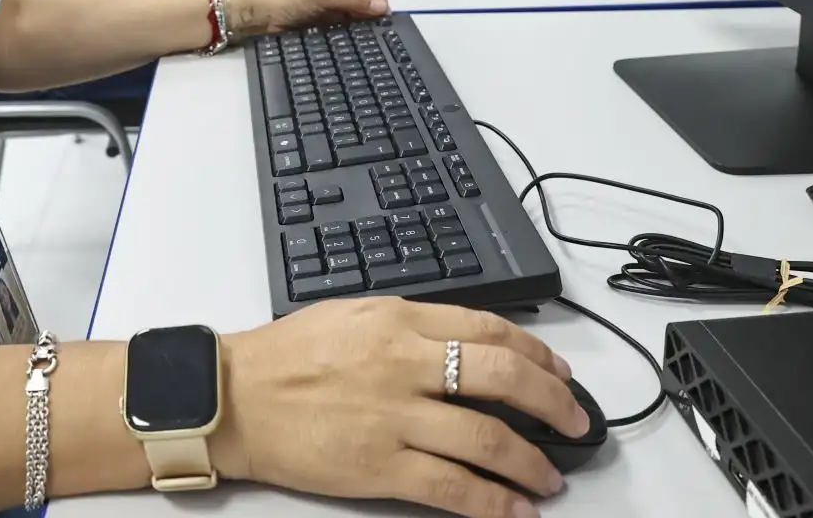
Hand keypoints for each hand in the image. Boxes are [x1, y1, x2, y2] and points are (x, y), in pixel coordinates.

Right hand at [214, 298, 586, 517]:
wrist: (235, 397)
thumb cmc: (285, 356)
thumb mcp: (352, 313)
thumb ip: (410, 325)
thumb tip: (467, 344)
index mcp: (398, 320)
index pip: (488, 329)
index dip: (537, 353)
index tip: (559, 372)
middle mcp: (403, 363)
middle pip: (503, 377)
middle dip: (553, 402)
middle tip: (576, 421)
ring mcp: (394, 417)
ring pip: (487, 438)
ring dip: (531, 461)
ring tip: (550, 477)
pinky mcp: (379, 466)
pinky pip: (452, 486)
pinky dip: (493, 502)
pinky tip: (514, 509)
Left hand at [229, 0, 388, 35]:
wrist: (260, 15)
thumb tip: (380, 8)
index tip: (382, 12)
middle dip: (372, 9)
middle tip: (380, 26)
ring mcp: (330, 4)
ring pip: (356, 12)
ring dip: (363, 21)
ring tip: (371, 34)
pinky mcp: (324, 22)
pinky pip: (345, 25)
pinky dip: (352, 31)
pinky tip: (357, 39)